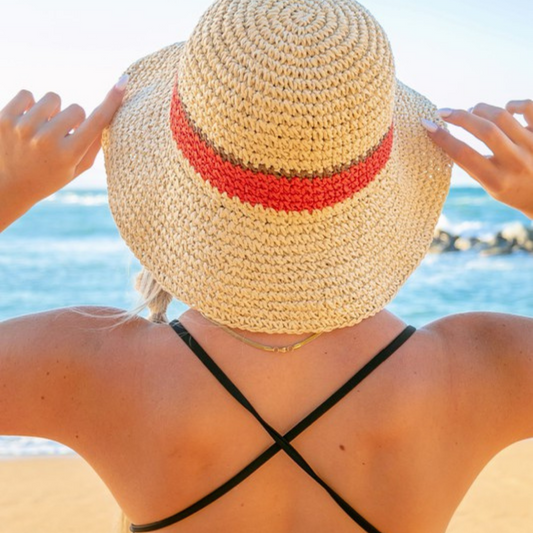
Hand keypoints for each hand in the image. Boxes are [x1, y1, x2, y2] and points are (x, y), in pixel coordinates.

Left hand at [0, 76, 127, 230]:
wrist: (9, 188)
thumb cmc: (50, 176)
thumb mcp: (77, 168)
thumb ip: (94, 144)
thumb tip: (109, 113)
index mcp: (68, 155)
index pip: (96, 122)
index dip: (111, 101)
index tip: (122, 82)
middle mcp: (46, 140)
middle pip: (75, 109)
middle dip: (72, 120)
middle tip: (61, 137)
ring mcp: (23, 128)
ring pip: (52, 98)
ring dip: (51, 111)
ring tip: (42, 129)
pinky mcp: (4, 118)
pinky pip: (27, 94)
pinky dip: (30, 105)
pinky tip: (26, 123)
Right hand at [422, 100, 532, 218]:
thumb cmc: (512, 189)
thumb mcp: (489, 185)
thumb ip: (472, 165)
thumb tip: (445, 140)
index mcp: (497, 180)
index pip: (464, 154)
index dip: (442, 138)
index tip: (427, 125)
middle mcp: (517, 162)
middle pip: (485, 130)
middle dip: (460, 117)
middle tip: (443, 112)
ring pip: (502, 115)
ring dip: (480, 109)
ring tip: (471, 111)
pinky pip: (529, 108)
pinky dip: (513, 104)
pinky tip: (505, 110)